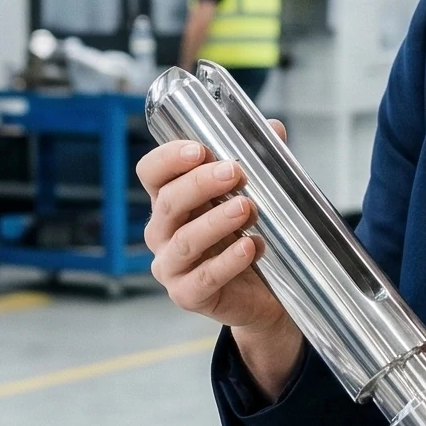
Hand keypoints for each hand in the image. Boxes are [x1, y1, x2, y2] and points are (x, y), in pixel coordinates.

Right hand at [138, 135, 300, 390]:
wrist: (263, 296)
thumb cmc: (247, 238)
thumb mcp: (255, 195)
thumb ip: (260, 162)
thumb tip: (274, 129)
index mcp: (170, 200)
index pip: (151, 172)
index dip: (169, 158)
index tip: (200, 149)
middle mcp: (162, 232)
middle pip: (167, 202)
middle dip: (200, 184)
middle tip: (234, 173)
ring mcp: (171, 266)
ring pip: (185, 240)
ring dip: (216, 221)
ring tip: (247, 208)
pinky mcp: (187, 295)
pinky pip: (204, 278)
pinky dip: (228, 262)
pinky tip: (250, 247)